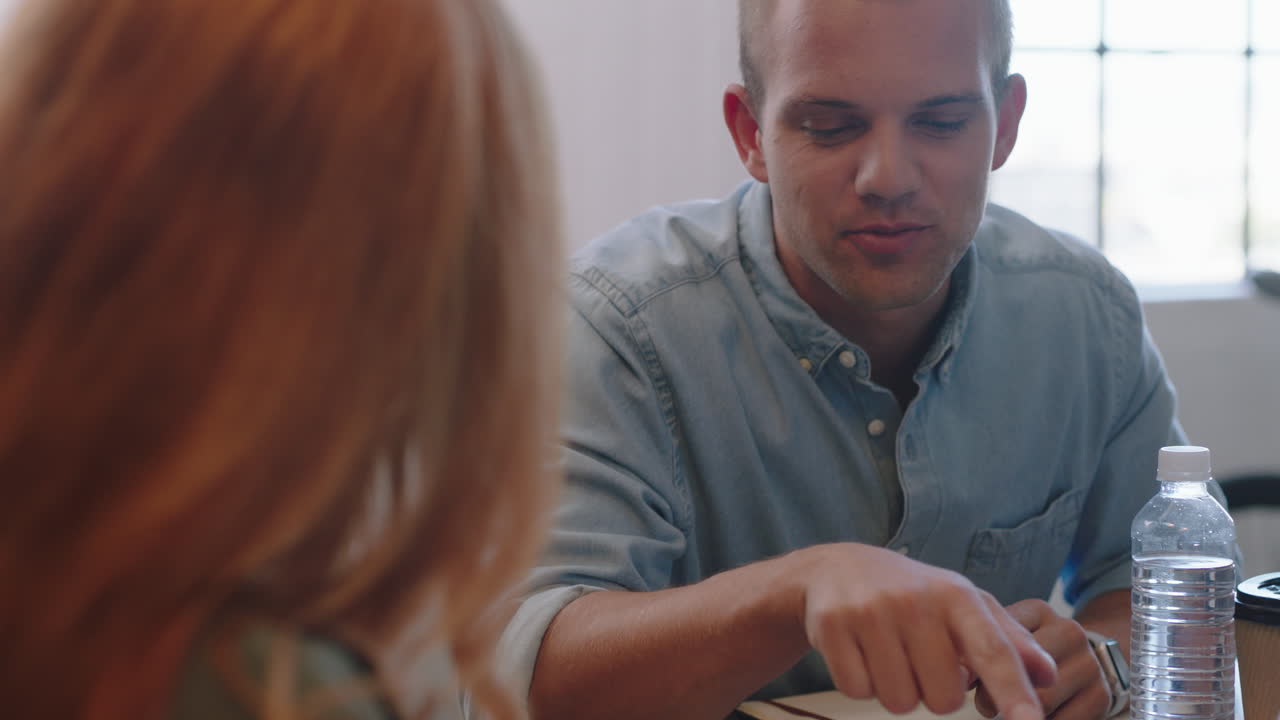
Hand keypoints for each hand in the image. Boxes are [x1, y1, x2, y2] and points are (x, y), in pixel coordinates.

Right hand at [792, 544, 1056, 719]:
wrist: (835, 567)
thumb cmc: (911, 593)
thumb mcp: (961, 603)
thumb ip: (1008, 640)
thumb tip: (1050, 676)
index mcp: (955, 595)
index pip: (992, 651)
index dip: (1014, 691)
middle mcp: (915, 601)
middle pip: (942, 698)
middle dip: (932, 692)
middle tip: (917, 658)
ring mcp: (870, 612)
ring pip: (899, 701)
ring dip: (895, 690)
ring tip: (887, 653)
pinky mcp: (831, 625)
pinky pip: (857, 690)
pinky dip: (860, 682)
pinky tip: (859, 651)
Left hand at [975, 599, 1110, 719]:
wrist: (1089, 655)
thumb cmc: (1036, 645)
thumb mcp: (1011, 632)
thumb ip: (986, 645)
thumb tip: (963, 679)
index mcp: (1039, 611)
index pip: (1003, 637)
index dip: (980, 665)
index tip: (967, 681)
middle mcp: (1070, 632)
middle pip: (1025, 672)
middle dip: (998, 694)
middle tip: (984, 705)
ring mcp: (1089, 663)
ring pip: (1044, 701)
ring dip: (1022, 712)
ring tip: (1008, 712)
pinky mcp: (1101, 695)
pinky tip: (1036, 717)